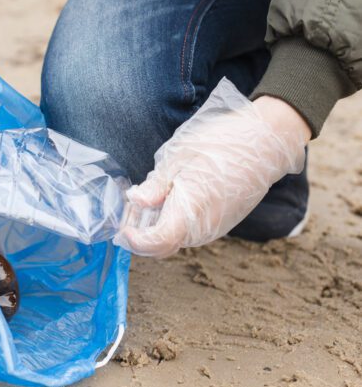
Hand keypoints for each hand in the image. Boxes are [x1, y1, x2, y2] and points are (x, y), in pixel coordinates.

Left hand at [114, 79, 308, 257]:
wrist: (265, 142)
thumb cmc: (220, 144)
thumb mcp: (179, 158)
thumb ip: (156, 186)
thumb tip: (135, 201)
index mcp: (192, 211)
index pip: (157, 243)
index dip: (134, 241)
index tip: (121, 228)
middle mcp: (205, 227)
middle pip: (163, 244)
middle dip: (141, 231)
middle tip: (132, 203)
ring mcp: (216, 227)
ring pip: (176, 239)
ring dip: (157, 225)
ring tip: (151, 195)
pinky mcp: (222, 222)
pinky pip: (191, 231)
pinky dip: (173, 221)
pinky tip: (170, 196)